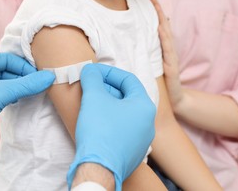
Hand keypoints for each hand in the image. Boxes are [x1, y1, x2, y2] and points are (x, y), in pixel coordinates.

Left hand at [0, 53, 54, 130]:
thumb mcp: (1, 93)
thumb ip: (26, 85)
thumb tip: (49, 77)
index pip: (5, 59)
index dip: (22, 67)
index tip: (36, 78)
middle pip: (2, 69)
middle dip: (19, 77)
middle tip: (34, 86)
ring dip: (14, 86)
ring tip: (26, 94)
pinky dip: (6, 94)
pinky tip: (14, 101)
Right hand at [67, 64, 155, 189]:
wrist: (99, 168)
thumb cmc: (99, 130)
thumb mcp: (93, 97)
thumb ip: (92, 78)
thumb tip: (89, 70)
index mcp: (144, 106)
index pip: (128, 79)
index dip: (109, 72)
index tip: (93, 72)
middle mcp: (148, 123)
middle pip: (127, 96)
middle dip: (107, 88)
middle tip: (90, 87)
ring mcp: (142, 139)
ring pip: (124, 113)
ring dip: (107, 104)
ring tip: (91, 103)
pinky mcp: (133, 152)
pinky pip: (122, 129)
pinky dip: (110, 120)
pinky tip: (95, 122)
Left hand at [151, 0, 183, 108]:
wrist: (175, 101)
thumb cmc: (162, 84)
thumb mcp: (152, 67)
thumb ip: (148, 56)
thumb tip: (133, 45)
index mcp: (163, 51)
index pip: (160, 29)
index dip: (156, 15)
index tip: (149, 1)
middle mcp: (169, 52)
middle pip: (164, 28)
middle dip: (159, 13)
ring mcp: (171, 58)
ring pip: (167, 36)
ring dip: (162, 22)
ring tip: (157, 9)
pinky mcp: (171, 67)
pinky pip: (167, 50)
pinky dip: (164, 39)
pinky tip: (160, 30)